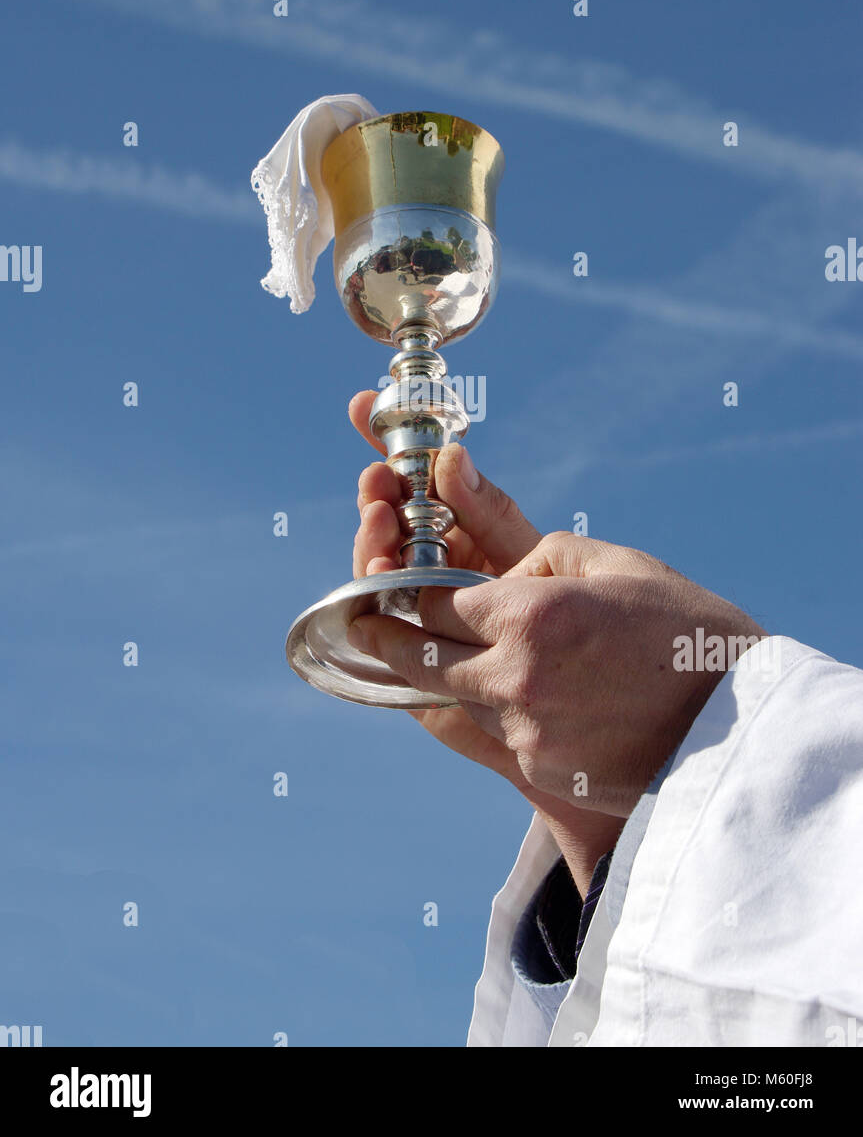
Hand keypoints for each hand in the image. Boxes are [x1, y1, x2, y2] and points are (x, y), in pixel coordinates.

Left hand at [349, 392, 766, 822]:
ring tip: (452, 655)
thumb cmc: (689, 634)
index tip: (385, 589)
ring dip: (449, 676)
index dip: (404, 592)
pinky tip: (529, 695)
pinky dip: (500, 711)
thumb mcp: (619, 565)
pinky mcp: (543, 773)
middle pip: (417, 661)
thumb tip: (496, 570)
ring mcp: (526, 732)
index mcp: (531, 615)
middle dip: (385, 641)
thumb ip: (542, 554)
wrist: (744, 730)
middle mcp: (515, 677)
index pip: (431, 602)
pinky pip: (499, 733)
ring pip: (456, 699)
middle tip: (366, 628)